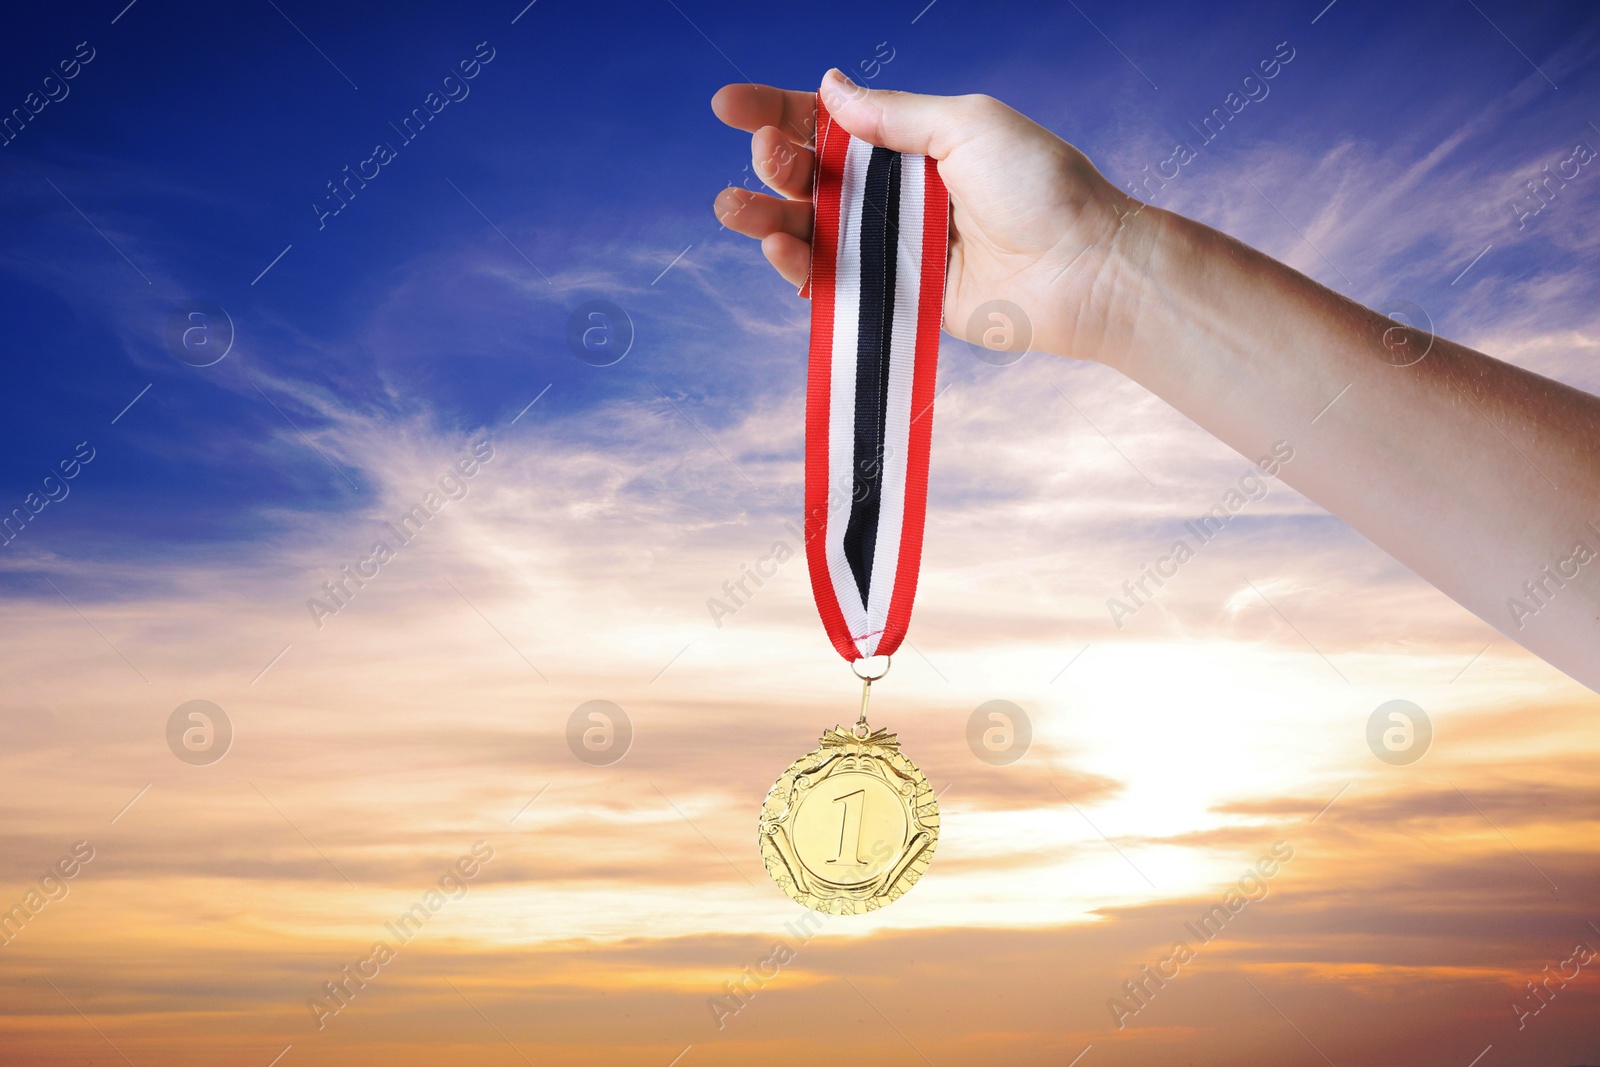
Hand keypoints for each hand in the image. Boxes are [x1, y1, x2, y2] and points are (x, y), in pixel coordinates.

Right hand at [710, 68, 1152, 364]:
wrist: (1084, 269)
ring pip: (811, 229)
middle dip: (774, 161)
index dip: (777, 110)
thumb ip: (893, 116)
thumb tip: (828, 89)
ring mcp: (893, 245)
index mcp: (913, 141)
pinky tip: (779, 248)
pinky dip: (799, 265)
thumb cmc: (1043, 186)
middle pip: (810, 175)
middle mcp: (897, 192)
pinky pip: (835, 280)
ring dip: (766, 216)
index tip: (726, 105)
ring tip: (733, 208)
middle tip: (765, 154)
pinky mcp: (896, 295)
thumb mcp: (967, 124)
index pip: (830, 121)